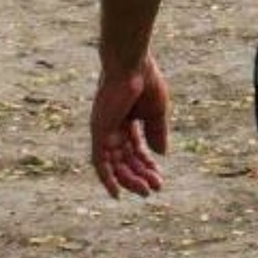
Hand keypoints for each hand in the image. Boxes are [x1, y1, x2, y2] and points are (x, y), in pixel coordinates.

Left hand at [92, 57, 170, 197]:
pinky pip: (99, 161)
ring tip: (146, 191)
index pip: (134, 148)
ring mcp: (103, 129)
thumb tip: (160, 155)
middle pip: (124, 158)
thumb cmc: (145, 81)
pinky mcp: (97, 131)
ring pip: (114, 163)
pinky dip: (106, 178)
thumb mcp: (156, 112)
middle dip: (140, 174)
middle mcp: (112, 126)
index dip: (146, 164)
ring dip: (129, 179)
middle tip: (156, 188)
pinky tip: (116, 193)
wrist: (132, 64)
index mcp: (126, 118)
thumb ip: (157, 132)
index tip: (159, 178)